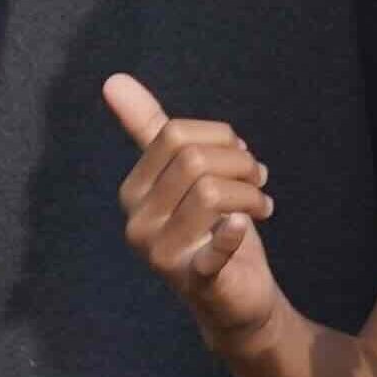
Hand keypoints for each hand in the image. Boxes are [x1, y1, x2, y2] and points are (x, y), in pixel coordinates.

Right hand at [104, 72, 284, 339]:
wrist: (234, 297)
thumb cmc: (208, 227)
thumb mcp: (183, 174)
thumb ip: (149, 129)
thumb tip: (113, 79)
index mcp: (133, 192)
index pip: (174, 135)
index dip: (218, 137)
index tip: (240, 153)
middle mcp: (137, 224)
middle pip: (194, 160)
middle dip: (238, 162)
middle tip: (257, 180)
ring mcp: (161, 255)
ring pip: (211, 193)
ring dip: (251, 193)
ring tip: (262, 204)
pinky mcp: (194, 280)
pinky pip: (211, 253)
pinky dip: (229, 236)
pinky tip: (239, 227)